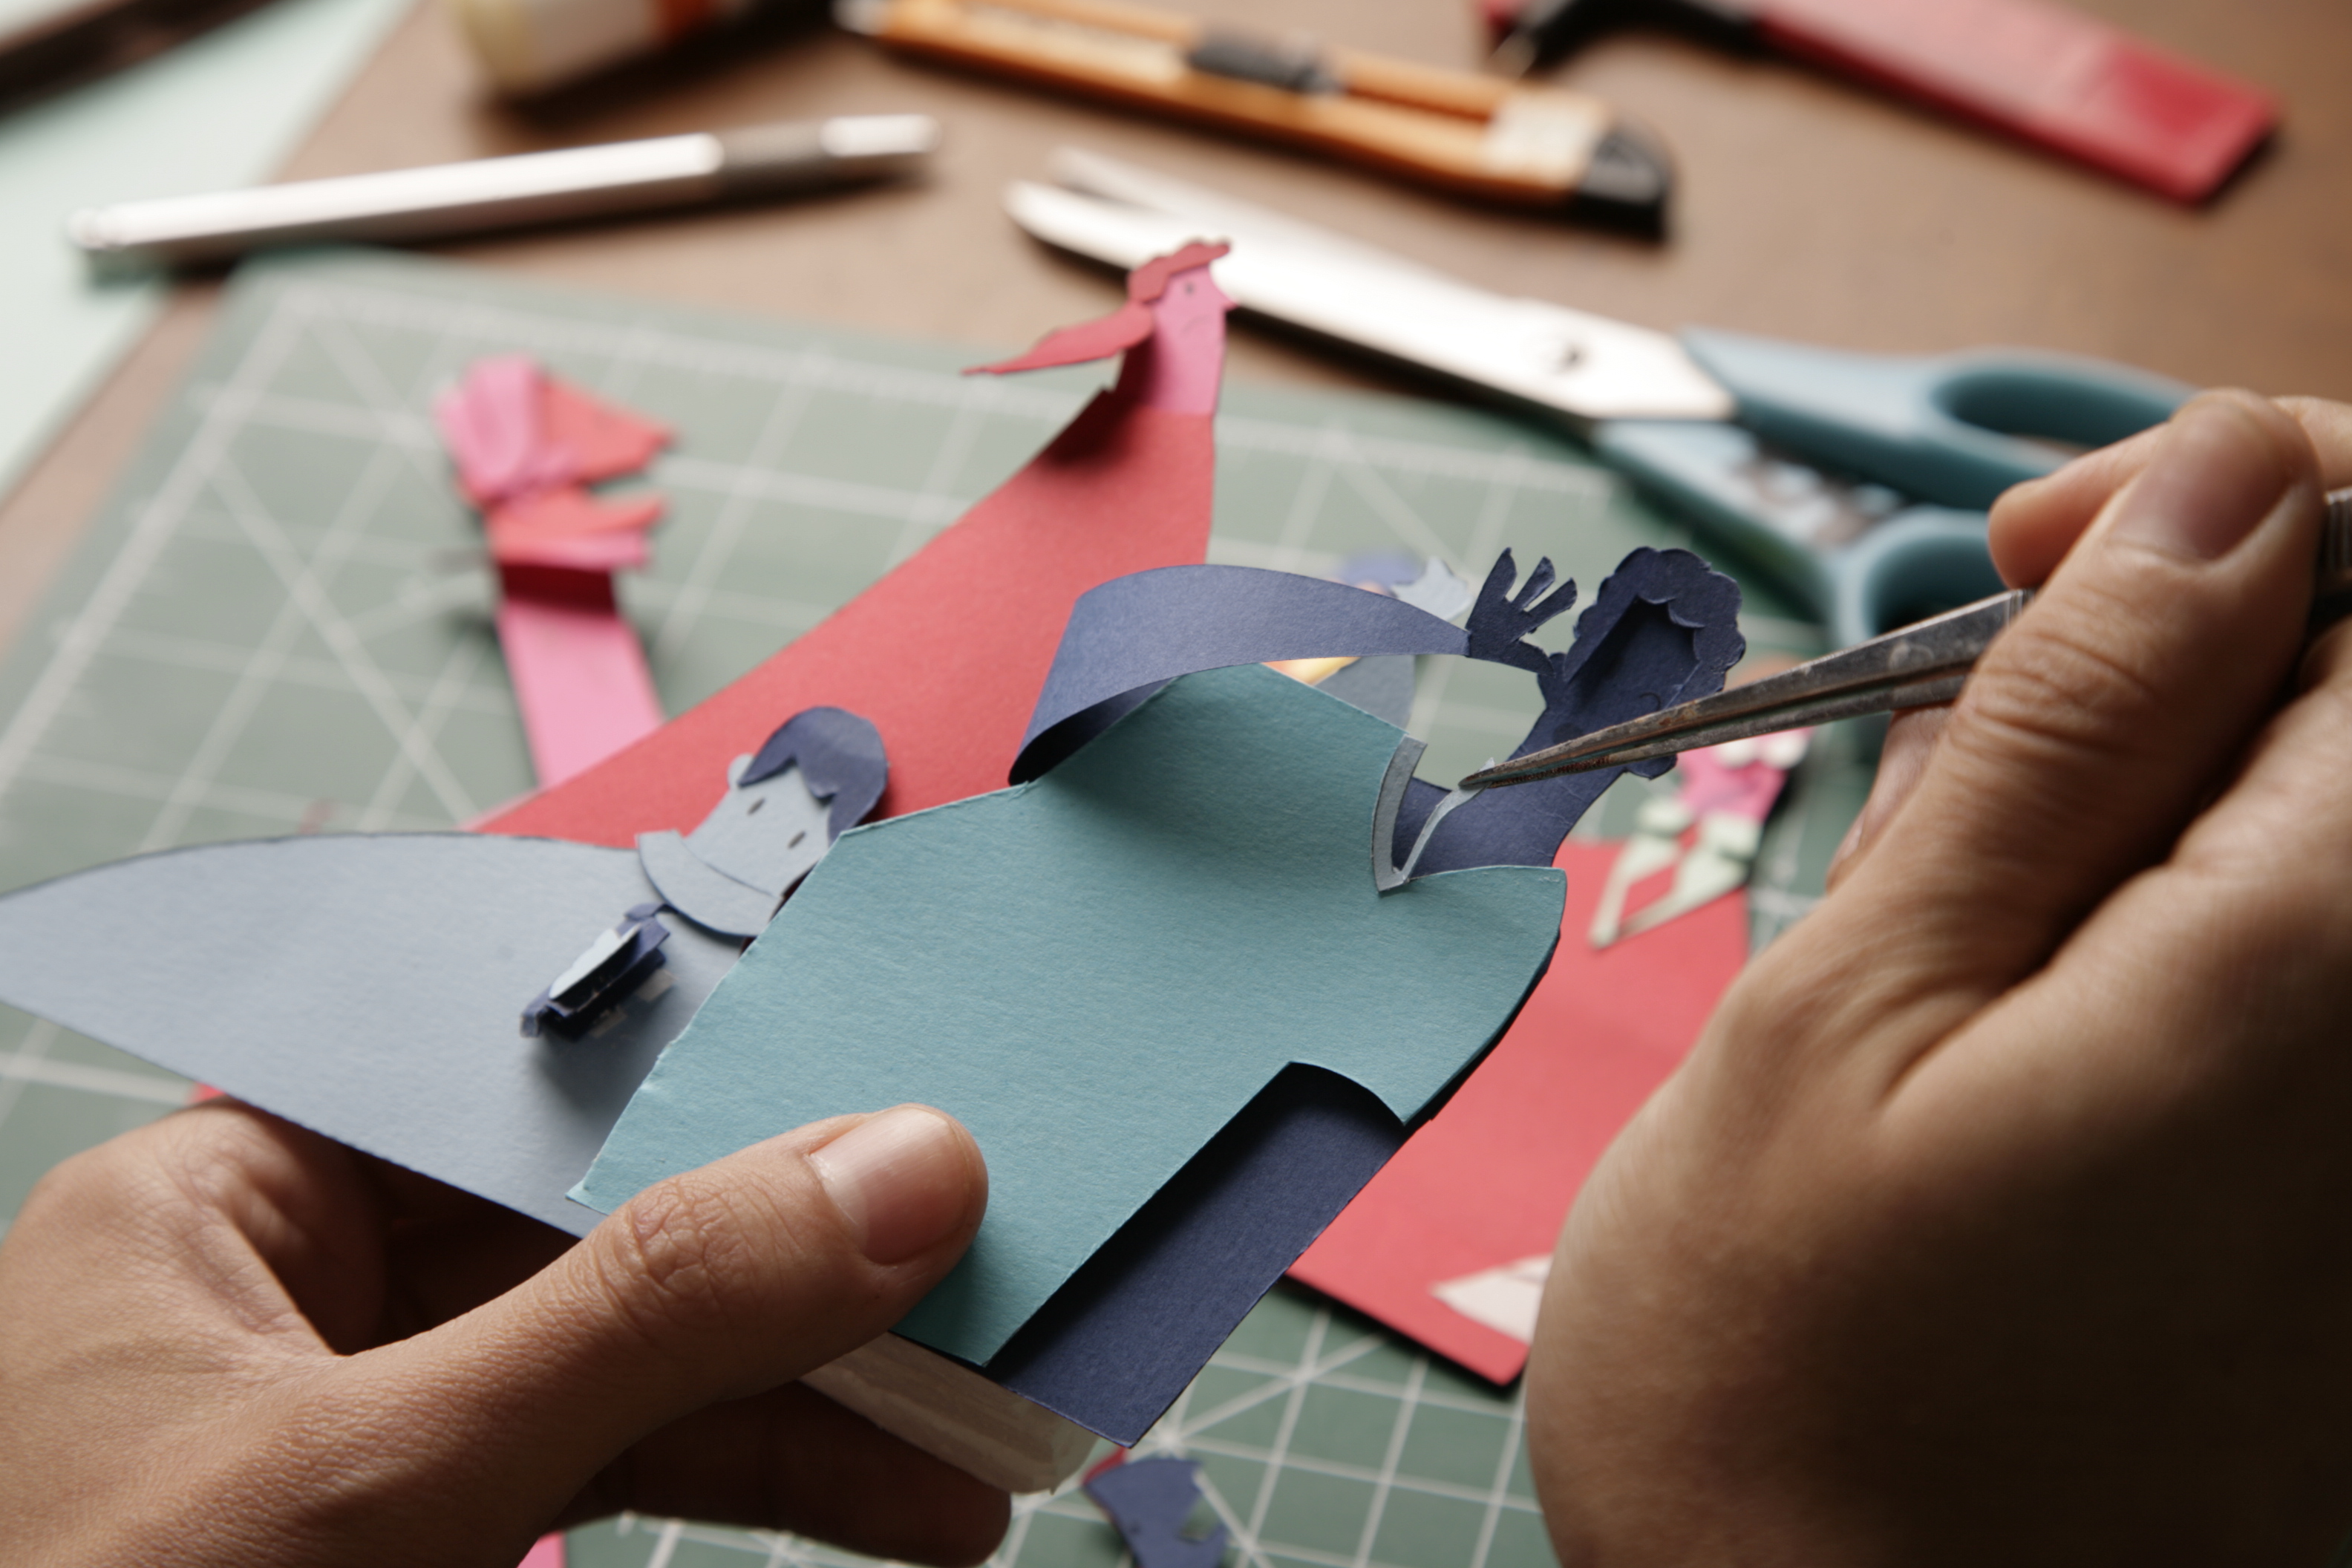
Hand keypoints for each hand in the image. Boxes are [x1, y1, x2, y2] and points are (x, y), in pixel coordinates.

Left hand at [0, 1098, 1002, 1566]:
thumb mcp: (393, 1475)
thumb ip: (651, 1316)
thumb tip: (898, 1170)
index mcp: (215, 1213)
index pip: (507, 1088)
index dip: (709, 1077)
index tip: (890, 1101)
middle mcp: (293, 1299)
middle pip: (602, 1231)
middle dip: (800, 1274)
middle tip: (981, 1284)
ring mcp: (372, 1430)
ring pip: (639, 1364)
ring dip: (820, 1403)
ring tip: (978, 1437)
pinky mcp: (431, 1538)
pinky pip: (629, 1467)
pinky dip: (764, 1485)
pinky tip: (888, 1505)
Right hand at [1525, 391, 2351, 1564]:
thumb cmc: (1782, 1390)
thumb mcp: (1854, 1014)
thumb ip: (2063, 736)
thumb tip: (2221, 488)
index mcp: (2331, 958)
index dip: (2229, 495)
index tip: (2026, 562)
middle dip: (2193, 641)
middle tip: (1974, 715)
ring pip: (2327, 839)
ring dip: (2171, 791)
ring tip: (1967, 902)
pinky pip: (2305, 983)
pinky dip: (2193, 920)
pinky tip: (2045, 1010)